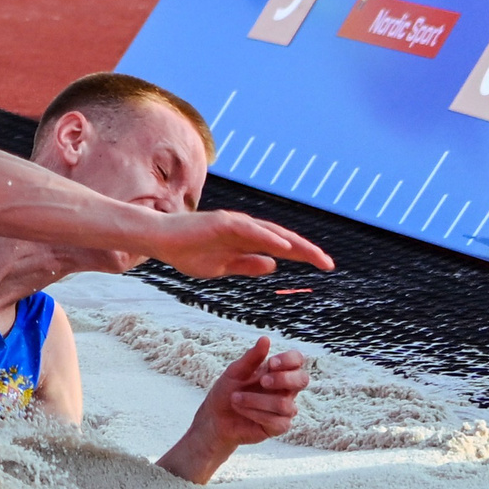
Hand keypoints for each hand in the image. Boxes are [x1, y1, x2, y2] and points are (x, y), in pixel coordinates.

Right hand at [139, 209, 332, 280]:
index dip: (303, 255)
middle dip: (307, 251)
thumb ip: (246, 264)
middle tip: (329, 264)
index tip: (324, 266)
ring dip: (294, 243)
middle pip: (282, 239)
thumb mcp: (221, 267)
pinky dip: (268, 237)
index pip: (281, 248)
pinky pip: (250, 230)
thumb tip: (274, 265)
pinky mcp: (222, 222)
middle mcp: (245, 229)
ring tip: (314, 256)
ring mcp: (234, 224)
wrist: (160, 241)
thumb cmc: (186, 252)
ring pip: (271, 233)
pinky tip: (284, 246)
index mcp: (246, 241)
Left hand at [156, 337, 309, 483]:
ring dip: (256, 400)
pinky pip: (277, 421)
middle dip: (283, 379)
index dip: (289, 360)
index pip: (297, 360)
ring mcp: (284, 409)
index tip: (271, 363)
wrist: (215, 417)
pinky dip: (255, 413)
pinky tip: (241, 409)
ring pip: (284, 404)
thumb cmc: (227, 391)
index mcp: (277, 372)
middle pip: (303, 380)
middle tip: (262, 381)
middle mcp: (285, 390)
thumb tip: (265, 338)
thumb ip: (251, 358)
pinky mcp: (279, 426)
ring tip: (235, 398)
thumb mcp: (235, 372)